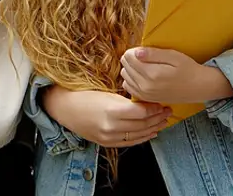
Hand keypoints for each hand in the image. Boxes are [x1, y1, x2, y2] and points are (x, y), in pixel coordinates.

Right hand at [41, 87, 169, 146]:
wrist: (64, 107)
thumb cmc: (83, 93)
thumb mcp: (105, 90)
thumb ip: (124, 96)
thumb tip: (144, 95)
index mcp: (112, 109)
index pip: (141, 111)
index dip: (154, 107)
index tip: (162, 102)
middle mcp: (111, 126)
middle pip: (142, 124)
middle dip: (157, 117)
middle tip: (167, 110)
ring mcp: (109, 136)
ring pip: (138, 134)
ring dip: (153, 128)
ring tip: (163, 121)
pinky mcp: (106, 142)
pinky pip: (129, 142)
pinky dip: (142, 138)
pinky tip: (150, 132)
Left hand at [120, 47, 232, 104]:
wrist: (198, 87)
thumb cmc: (188, 68)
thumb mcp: (173, 56)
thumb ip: (154, 54)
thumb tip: (137, 51)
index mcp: (152, 74)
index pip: (129, 58)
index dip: (133, 50)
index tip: (143, 49)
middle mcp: (145, 87)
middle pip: (125, 67)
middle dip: (131, 58)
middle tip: (144, 56)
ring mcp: (145, 95)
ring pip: (125, 77)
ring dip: (130, 68)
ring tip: (143, 64)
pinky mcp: (146, 99)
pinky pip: (129, 87)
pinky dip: (131, 79)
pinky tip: (141, 74)